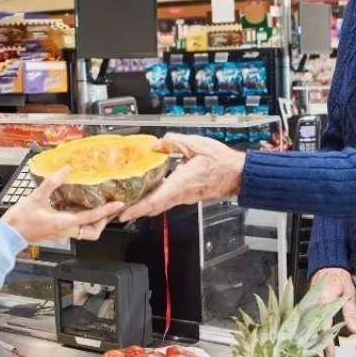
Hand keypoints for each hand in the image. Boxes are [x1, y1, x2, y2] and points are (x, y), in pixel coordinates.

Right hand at [1, 167, 123, 243]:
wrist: (9, 234)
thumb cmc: (21, 220)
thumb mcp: (36, 197)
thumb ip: (51, 183)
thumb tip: (64, 169)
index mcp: (64, 222)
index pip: (91, 218)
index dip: (107, 211)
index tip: (118, 204)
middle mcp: (66, 230)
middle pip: (93, 232)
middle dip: (104, 222)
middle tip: (111, 210)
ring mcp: (63, 233)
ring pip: (86, 233)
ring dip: (95, 223)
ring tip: (100, 210)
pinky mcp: (58, 232)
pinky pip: (77, 229)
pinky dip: (84, 222)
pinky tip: (81, 210)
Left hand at [119, 134, 245, 221]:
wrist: (238, 174)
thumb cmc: (221, 162)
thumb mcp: (196, 145)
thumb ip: (173, 142)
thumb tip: (155, 144)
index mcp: (180, 183)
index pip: (154, 200)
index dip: (137, 208)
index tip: (123, 214)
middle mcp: (180, 194)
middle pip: (153, 207)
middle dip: (135, 211)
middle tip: (117, 212)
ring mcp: (184, 197)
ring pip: (159, 205)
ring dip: (143, 206)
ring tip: (127, 203)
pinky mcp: (187, 195)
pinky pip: (166, 201)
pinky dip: (153, 200)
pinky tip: (147, 192)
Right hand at [311, 267, 355, 356]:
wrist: (327, 265)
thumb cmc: (339, 278)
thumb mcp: (350, 294)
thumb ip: (351, 314)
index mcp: (323, 303)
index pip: (324, 328)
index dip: (326, 343)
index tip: (330, 355)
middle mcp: (312, 306)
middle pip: (312, 331)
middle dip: (316, 347)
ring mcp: (307, 306)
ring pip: (307, 328)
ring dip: (311, 341)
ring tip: (317, 354)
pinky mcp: (306, 306)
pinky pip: (306, 322)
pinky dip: (309, 333)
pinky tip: (312, 341)